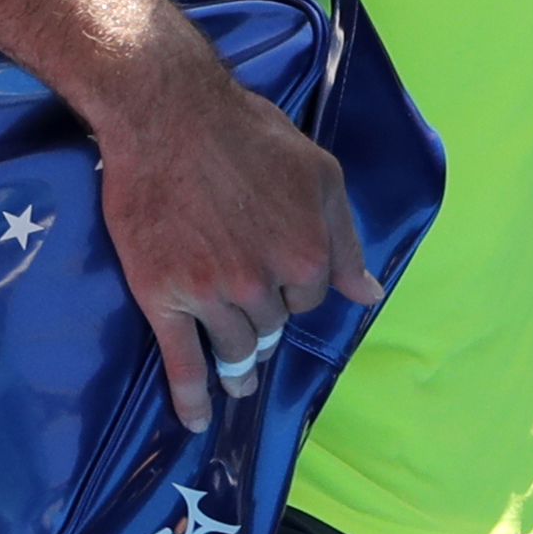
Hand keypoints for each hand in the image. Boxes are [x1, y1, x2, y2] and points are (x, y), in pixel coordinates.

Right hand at [95, 6, 381, 433]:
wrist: (167, 114)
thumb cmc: (248, 133)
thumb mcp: (318, 174)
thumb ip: (344, 238)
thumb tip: (368, 293)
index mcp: (307, 255)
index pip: (310, 299)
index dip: (294, 289)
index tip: (276, 277)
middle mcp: (263, 283)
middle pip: (272, 327)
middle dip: (265, 324)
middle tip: (252, 322)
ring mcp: (212, 295)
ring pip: (234, 348)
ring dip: (238, 369)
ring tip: (238, 380)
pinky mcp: (163, 298)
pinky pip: (182, 362)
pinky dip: (190, 396)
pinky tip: (196, 418)